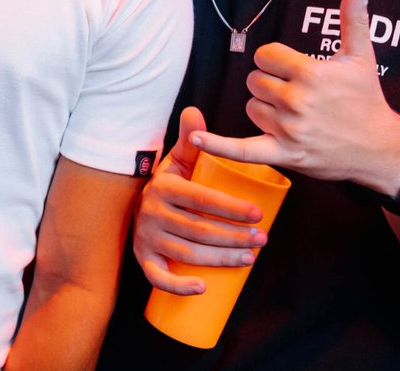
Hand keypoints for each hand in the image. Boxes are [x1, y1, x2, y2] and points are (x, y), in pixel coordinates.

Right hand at [134, 107, 265, 294]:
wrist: (136, 209)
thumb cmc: (169, 187)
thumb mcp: (178, 162)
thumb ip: (189, 139)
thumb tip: (195, 111)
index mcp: (164, 187)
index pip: (202, 199)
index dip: (231, 208)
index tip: (259, 214)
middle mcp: (151, 212)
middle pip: (199, 230)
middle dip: (235, 237)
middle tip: (262, 240)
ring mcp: (146, 237)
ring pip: (187, 254)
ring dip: (221, 260)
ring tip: (250, 258)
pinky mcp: (143, 259)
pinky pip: (157, 277)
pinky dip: (179, 285)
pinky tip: (203, 288)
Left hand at [192, 0, 399, 192]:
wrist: (381, 149)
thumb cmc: (368, 99)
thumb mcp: (361, 56)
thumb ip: (353, 17)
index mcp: (309, 73)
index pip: (265, 56)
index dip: (276, 61)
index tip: (293, 69)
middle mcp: (296, 100)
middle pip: (254, 81)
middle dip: (271, 84)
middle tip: (298, 94)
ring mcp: (289, 129)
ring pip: (251, 107)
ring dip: (266, 109)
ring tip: (295, 115)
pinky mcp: (285, 154)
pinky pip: (242, 150)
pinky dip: (218, 145)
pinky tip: (196, 139)